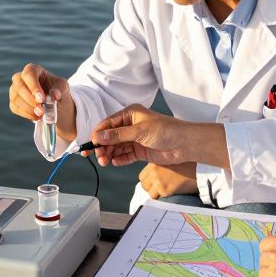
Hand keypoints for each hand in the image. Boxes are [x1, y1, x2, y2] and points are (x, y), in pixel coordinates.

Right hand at [9, 63, 76, 140]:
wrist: (53, 101)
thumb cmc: (56, 89)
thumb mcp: (62, 87)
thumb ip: (59, 89)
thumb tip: (54, 95)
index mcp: (33, 69)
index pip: (29, 74)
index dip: (33, 86)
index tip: (41, 99)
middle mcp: (20, 78)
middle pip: (19, 86)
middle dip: (30, 100)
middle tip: (42, 110)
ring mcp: (15, 90)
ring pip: (16, 99)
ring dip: (29, 109)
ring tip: (41, 114)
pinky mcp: (13, 102)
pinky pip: (15, 108)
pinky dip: (26, 114)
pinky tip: (37, 117)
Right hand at [90, 104, 228, 169]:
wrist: (185, 144)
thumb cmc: (166, 131)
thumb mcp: (139, 131)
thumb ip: (118, 135)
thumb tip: (99, 136)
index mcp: (130, 114)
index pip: (108, 123)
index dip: (98, 134)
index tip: (91, 144)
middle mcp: (131, 125)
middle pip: (110, 137)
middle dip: (103, 147)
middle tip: (98, 157)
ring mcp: (135, 139)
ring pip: (116, 147)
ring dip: (109, 154)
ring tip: (105, 162)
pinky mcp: (140, 150)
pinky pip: (125, 155)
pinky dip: (119, 159)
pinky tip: (115, 162)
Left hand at [138, 162, 198, 198]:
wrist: (200, 172)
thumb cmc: (189, 166)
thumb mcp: (171, 161)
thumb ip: (160, 168)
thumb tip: (152, 179)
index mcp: (156, 162)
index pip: (143, 176)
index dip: (149, 180)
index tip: (156, 183)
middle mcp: (154, 170)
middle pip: (144, 184)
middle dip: (151, 187)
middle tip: (162, 187)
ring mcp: (158, 180)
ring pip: (149, 192)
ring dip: (156, 193)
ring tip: (168, 189)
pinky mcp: (164, 189)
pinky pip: (157, 197)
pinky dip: (163, 197)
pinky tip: (172, 191)